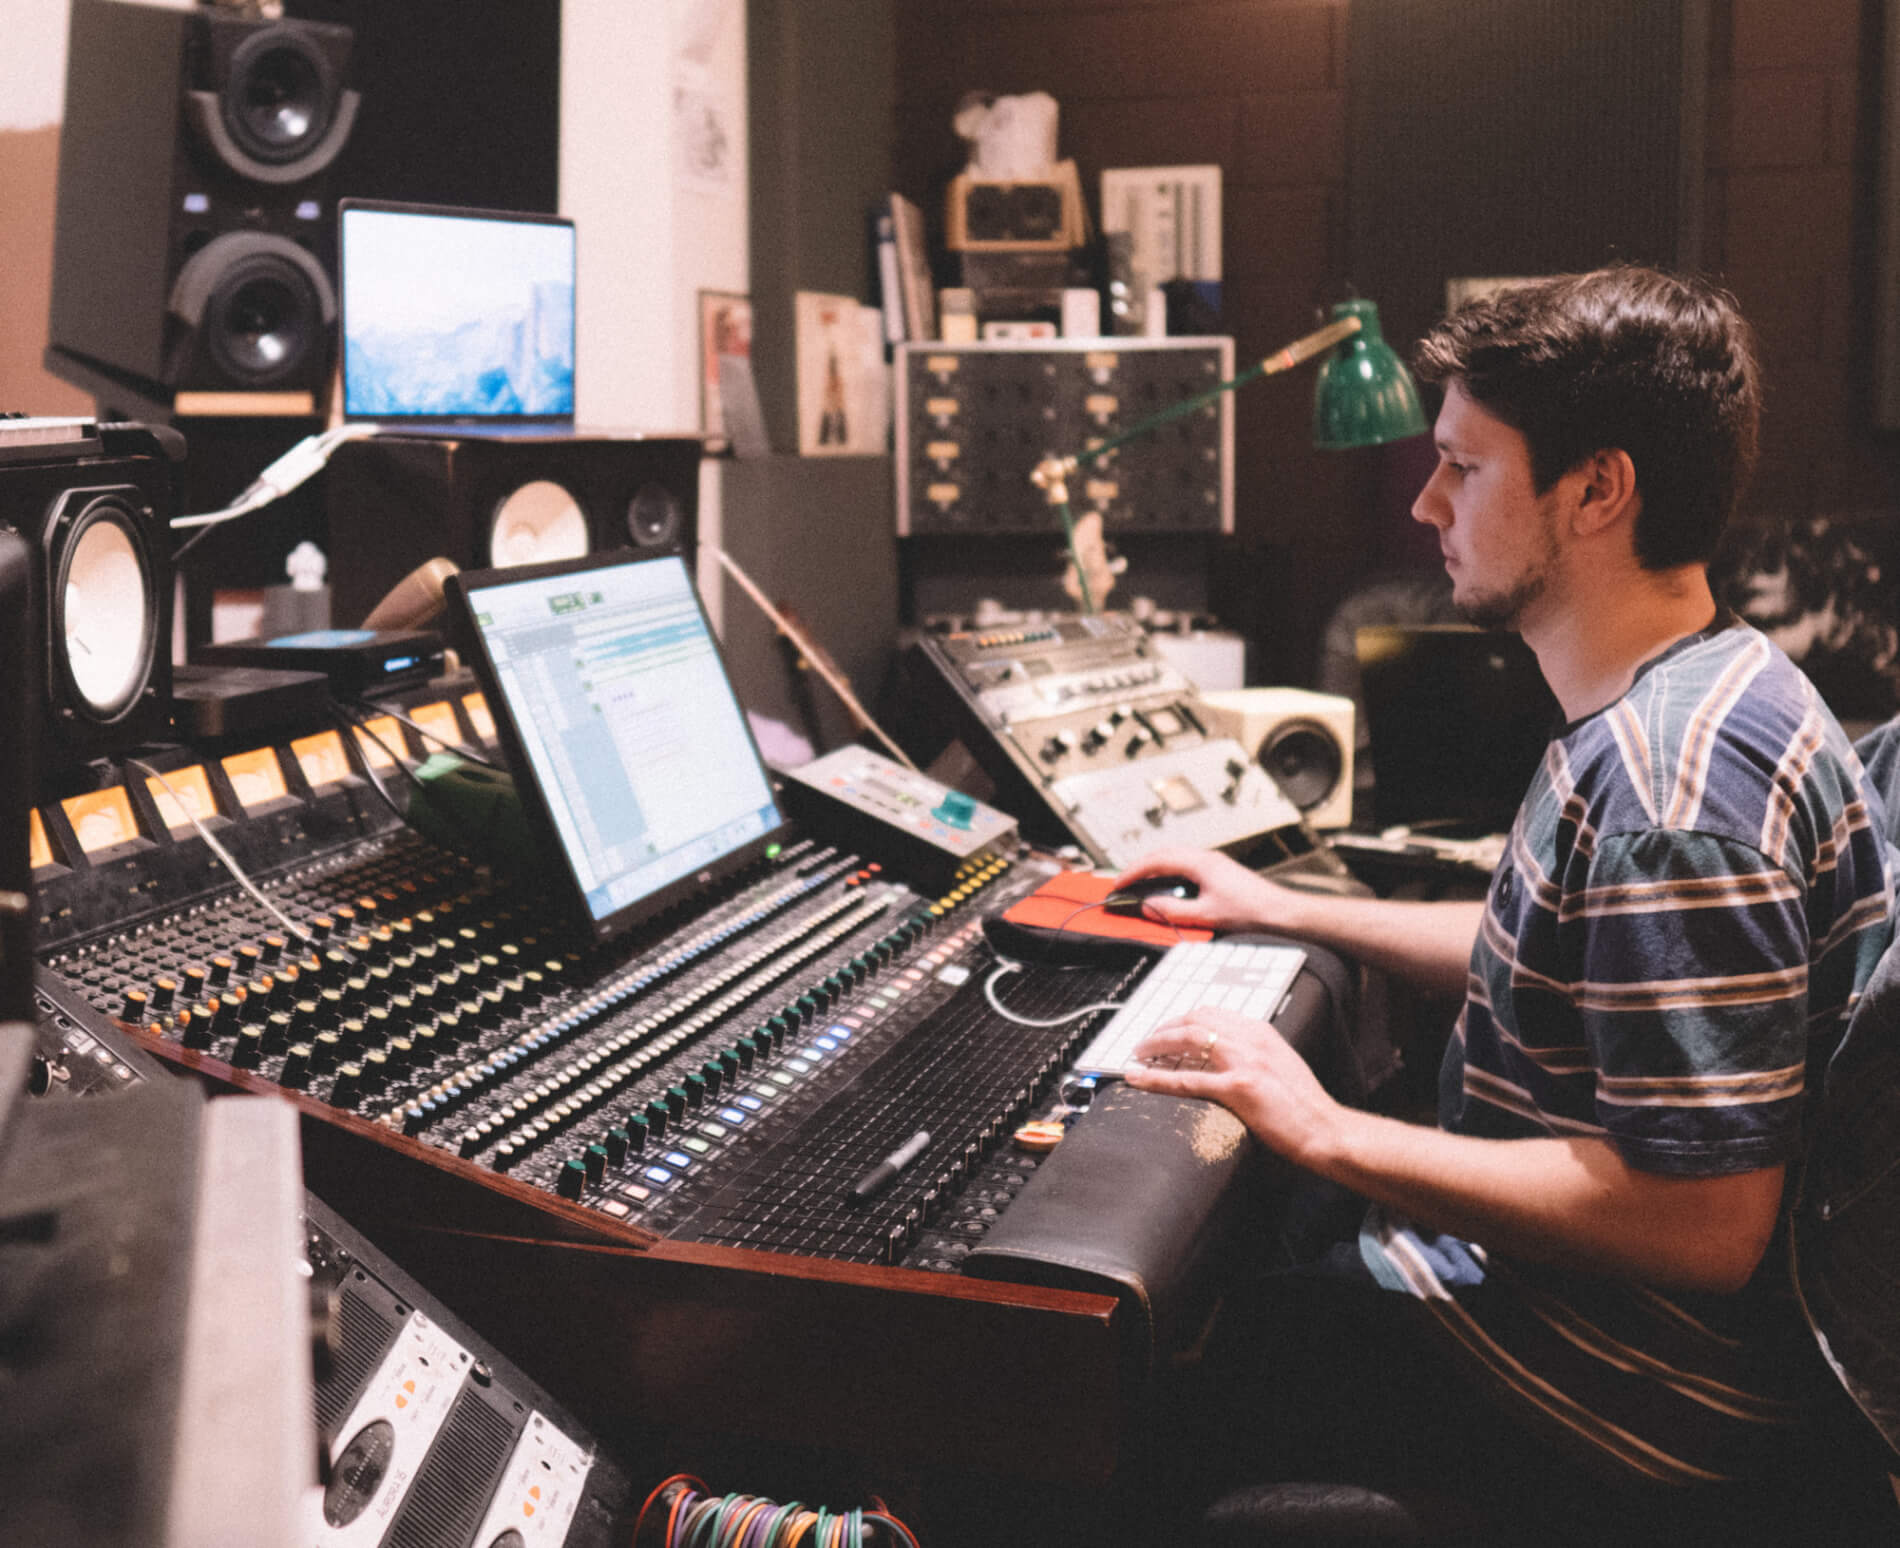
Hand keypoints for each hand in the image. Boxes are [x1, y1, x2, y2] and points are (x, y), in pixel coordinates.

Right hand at [1112, 847, 1302, 933]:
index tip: (1119, 884)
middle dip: (1139, 867)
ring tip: (1139, 883)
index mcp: (1200, 863)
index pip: (1157, 860)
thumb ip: (1173, 911)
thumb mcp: (1206, 915)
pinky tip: (1166, 887)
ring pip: (1174, 856)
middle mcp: (1206, 857)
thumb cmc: (1251, 910)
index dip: (1133, 872)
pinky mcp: (1218, 870)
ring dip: (1154, 868)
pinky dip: (1168, 872)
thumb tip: (1148, 906)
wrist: (1280, 911)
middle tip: (1123, 883)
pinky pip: (1185, 864)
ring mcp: (1213, 862)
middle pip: (1163, 853)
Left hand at [1124, 1006, 1342, 1169]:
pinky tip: (1138, 1078)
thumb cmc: (1305, 1104)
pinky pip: (1186, 1080)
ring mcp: (1244, 1062)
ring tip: (1138, 1054)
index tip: (1167, 1029)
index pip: (1212, 1012)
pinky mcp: (1238, 1088)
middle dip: (1164, 1028)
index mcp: (1261, 1031)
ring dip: (1156, 1045)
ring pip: (1187, 1041)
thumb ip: (1254, 1053)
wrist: (1325, 1128)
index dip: (1182, 1019)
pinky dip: (1156, 1078)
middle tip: (1146, 1042)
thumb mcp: (1280, 1064)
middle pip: (1194, 1020)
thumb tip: (1224, 1054)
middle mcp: (1251, 1039)